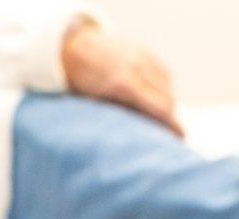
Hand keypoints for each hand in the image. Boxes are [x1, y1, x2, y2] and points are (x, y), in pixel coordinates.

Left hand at [62, 23, 183, 136]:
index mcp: (123, 84)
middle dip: (170, 117)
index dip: (173, 124)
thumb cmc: (78, 82)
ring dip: (166, 102)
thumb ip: (115, 116)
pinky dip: (161, 87)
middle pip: (167, 98)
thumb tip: (135, 134)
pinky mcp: (144, 51)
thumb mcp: (92, 103)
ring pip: (167, 85)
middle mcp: (137, 68)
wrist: (74, 46)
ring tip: (158, 117)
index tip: (180, 137)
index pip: (160, 107)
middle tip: (166, 133)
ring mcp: (143, 57)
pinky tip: (152, 97)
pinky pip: (162, 73)